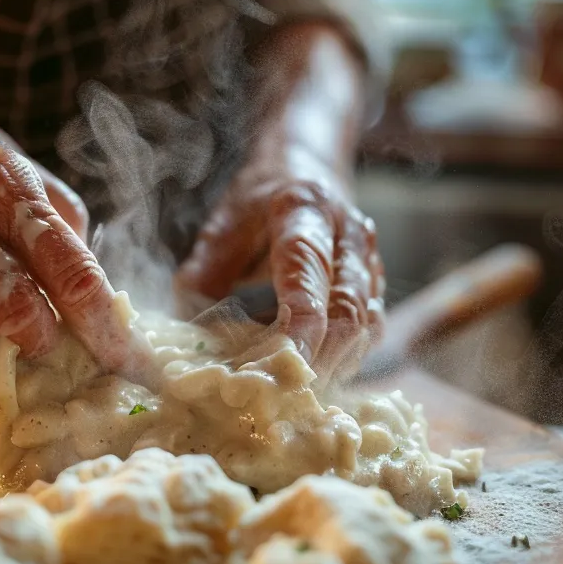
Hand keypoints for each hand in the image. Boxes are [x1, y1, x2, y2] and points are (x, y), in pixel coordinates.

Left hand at [178, 142, 383, 373]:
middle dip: (321, 357)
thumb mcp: (223, 223)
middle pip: (347, 306)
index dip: (301, 322)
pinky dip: (346, 357)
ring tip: (299, 395)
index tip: (284, 365)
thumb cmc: (260, 201)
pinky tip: (317, 377)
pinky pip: (370, 328)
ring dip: (336, 364)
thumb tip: (186, 327)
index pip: (308, 270)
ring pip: (365, 323)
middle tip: (287, 395)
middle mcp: (347, 233)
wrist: (308, 168)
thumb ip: (205, 270)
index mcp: (304, 209)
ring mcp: (369, 258)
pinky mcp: (376, 282)